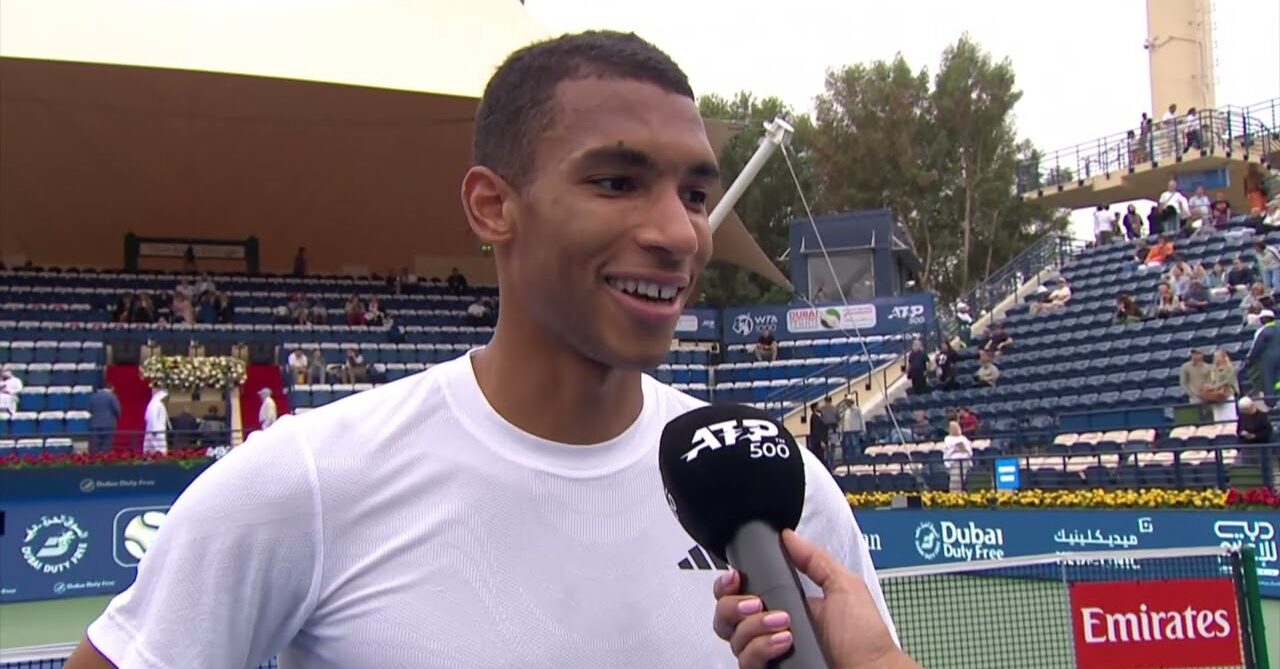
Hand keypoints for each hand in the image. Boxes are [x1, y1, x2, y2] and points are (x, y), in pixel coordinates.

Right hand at [712, 530, 914, 668]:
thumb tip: (788, 536)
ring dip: (753, 627)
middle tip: (757, 602)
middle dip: (732, 604)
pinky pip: (744, 663)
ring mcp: (766, 654)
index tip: (736, 576)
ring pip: (731, 639)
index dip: (728, 584)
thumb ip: (814, 559)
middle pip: (723, 616)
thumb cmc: (864, 637)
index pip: (737, 593)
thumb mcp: (843, 586)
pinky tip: (784, 643)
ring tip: (785, 625)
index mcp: (782, 605)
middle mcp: (768, 631)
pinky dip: (760, 649)